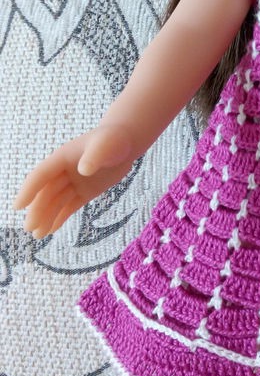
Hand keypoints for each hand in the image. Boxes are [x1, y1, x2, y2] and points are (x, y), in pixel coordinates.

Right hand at [13, 124, 136, 237]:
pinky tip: (51, 230)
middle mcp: (64, 172)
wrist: (126, 143)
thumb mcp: (105, 145)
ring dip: (46, 217)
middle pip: (47, 192)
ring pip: (56, 202)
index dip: (29, 190)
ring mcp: (74, 183)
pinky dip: (60, 218)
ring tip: (38, 235)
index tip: (18, 206)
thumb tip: (82, 171)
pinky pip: (69, 206)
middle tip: (30, 228)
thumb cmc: (113, 139)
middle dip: (37, 210)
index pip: (41, 175)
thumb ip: (94, 156)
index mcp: (62, 158)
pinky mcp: (85, 192)